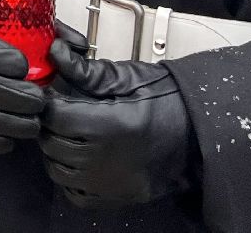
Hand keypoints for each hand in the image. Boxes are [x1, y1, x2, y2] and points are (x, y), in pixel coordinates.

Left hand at [41, 23, 198, 206]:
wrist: (199, 133)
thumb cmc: (167, 101)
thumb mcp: (127, 78)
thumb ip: (86, 69)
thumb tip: (56, 52)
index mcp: (110, 125)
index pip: (55, 116)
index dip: (51, 102)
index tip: (56, 96)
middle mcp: (108, 160)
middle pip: (52, 144)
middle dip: (51, 126)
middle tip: (63, 114)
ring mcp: (112, 184)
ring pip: (58, 170)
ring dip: (57, 152)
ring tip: (71, 136)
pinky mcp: (117, 198)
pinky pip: (75, 193)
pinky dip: (71, 178)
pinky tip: (82, 160)